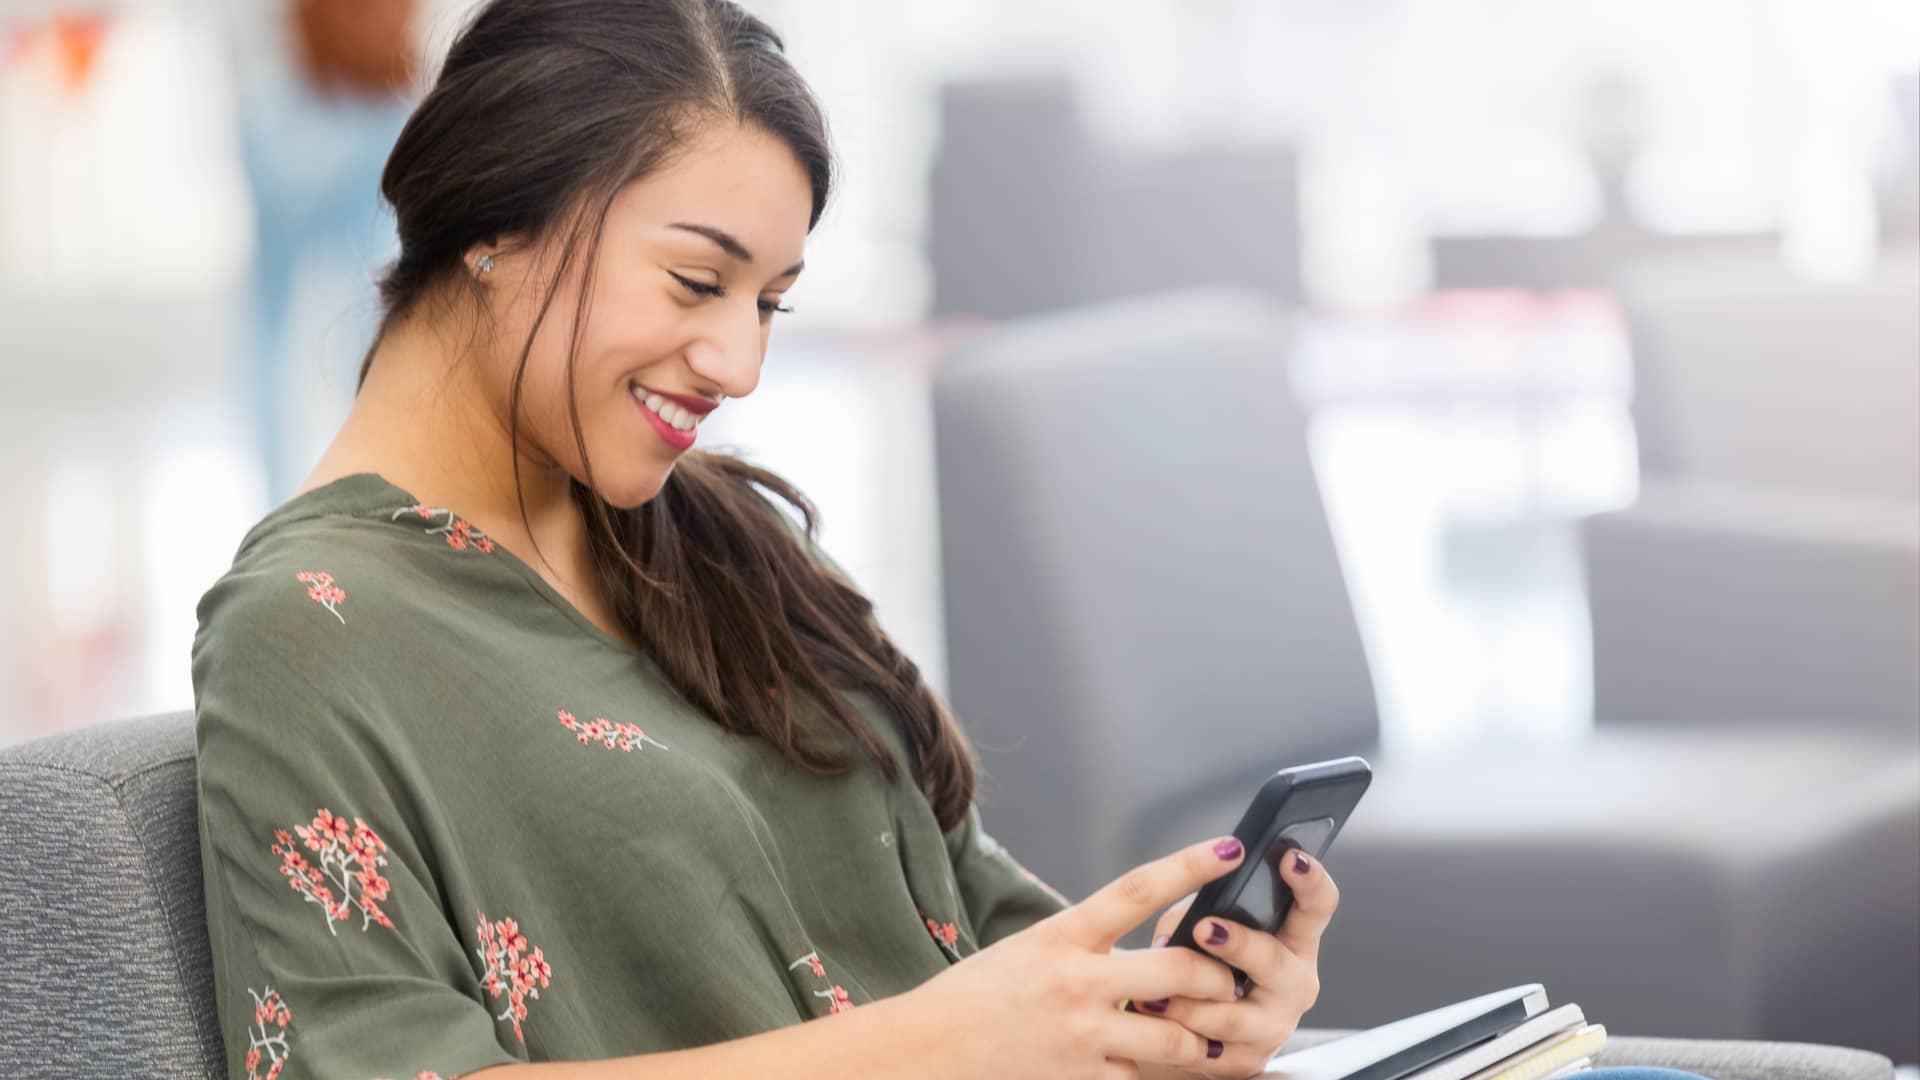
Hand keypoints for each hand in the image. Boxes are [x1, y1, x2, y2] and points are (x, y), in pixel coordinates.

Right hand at [906, 836, 1250, 1079]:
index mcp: (1062, 936)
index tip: (1231, 849)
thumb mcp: (1029, 950)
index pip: (1138, 890)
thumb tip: (1139, 947)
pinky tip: (1139, 1064)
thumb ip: (1084, 945)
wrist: (928, 1051)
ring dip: (1194, 1039)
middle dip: (1217, 976)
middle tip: (1228, 978)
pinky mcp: (1081, 1079)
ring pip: (1174, 1038)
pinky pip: (1138, 1076)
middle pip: (1178, 969)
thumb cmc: (976, 997)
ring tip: (1198, 1036)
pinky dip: (1145, 1071)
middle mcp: (1077, 982)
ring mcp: (1082, 1036)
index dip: (1191, 866)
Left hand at [1135, 849, 1339, 1078]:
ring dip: (1191, 1000)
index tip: (1290, 858)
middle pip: (1276, 962)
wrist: (1185, 1029)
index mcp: (1293, 940)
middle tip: (1206, 928)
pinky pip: (1212, 1050)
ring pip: (1236, 1015)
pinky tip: (1159, 1021)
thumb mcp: (1202, 926)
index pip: (1318, 905)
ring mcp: (1275, 1025)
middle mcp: (1294, 983)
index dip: (1311, 880)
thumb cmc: (1198, 964)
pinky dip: (1179, 1033)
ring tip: (1157, 990)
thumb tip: (1187, 920)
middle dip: (1239, 944)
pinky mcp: (1247, 1060)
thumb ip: (1198, 912)